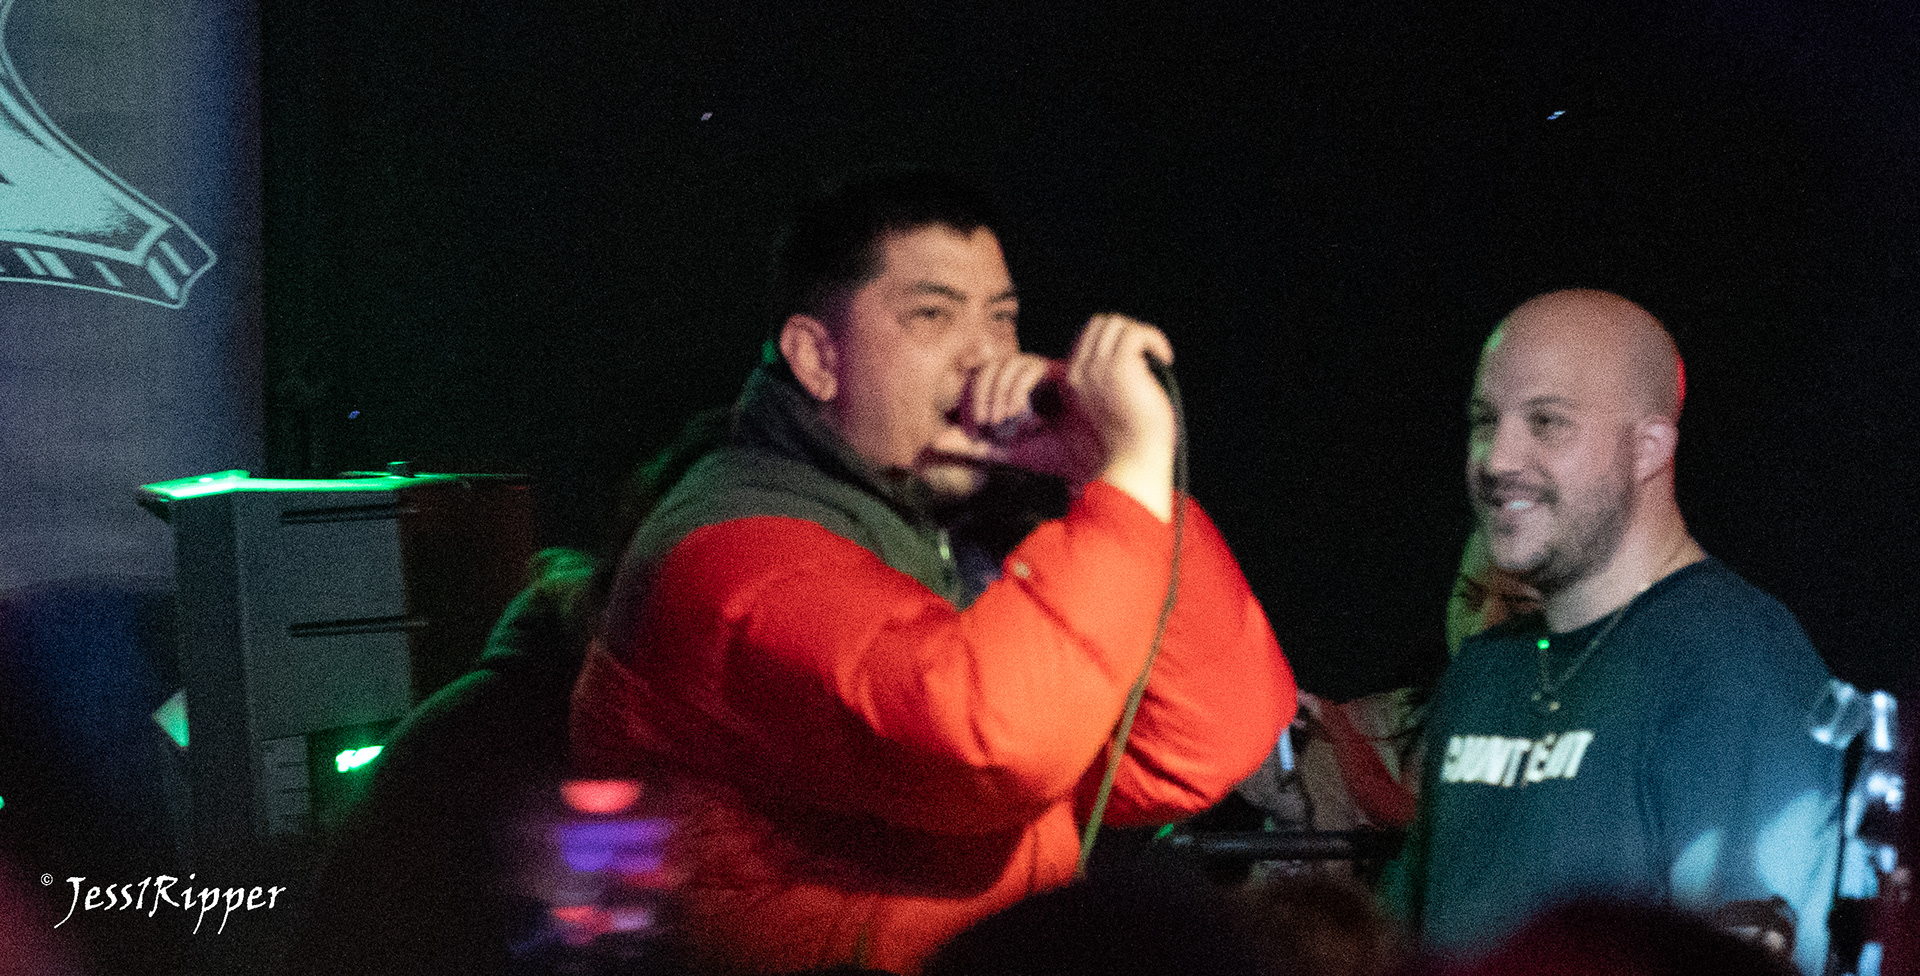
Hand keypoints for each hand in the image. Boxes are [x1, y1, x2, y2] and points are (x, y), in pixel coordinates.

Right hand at [1067, 314, 1174, 520]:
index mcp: (1072, 381)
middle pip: (1101, 323)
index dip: (1117, 341)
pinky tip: (1165, 359)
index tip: (1138, 361)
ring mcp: (1097, 369)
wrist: (1133, 463)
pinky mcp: (1119, 369)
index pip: (1089, 335)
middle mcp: (1080, 372)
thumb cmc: (1129, 441)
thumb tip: (1136, 350)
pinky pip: (1136, 333)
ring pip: (1117, 324)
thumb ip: (1109, 378)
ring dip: (1142, 335)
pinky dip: (1155, 340)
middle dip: (1128, 333)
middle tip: (1147, 358)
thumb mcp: (1110, 404)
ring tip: (1155, 359)